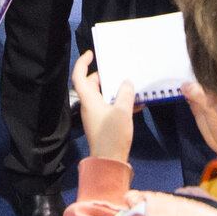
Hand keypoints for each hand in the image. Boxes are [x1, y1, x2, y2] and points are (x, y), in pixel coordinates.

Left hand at [72, 49, 134, 164]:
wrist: (110, 162)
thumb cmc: (112, 135)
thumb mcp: (122, 111)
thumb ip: (125, 94)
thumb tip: (126, 82)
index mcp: (89, 100)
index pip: (79, 76)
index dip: (82, 63)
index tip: (91, 54)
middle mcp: (89, 106)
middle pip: (92, 85)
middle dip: (105, 77)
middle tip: (119, 71)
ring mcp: (96, 115)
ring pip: (103, 96)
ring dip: (116, 90)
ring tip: (131, 86)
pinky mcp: (104, 124)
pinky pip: (110, 107)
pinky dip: (120, 103)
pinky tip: (137, 104)